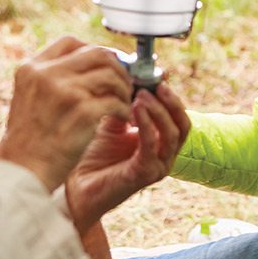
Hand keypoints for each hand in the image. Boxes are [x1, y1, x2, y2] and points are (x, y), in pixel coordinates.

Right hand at [0, 37, 132, 191]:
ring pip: (110, 75)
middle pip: (96, 54)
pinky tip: (122, 118)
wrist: (22, 172)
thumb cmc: (29, 141)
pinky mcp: (82, 112)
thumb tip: (91, 67)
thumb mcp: (29, 99)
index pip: (70, 43)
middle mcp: (47, 74)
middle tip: (126, 83)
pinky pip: (115, 101)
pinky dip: (124, 109)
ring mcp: (65, 91)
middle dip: (117, 67)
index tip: (107, 64)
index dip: (94, 50)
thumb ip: (51, 80)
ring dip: (124, 89)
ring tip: (125, 103)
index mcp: (31, 68)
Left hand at [64, 82, 190, 231]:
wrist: (74, 185)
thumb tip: (133, 73)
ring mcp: (157, 166)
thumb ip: (125, 102)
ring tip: (142, 94)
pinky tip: (135, 108)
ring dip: (159, 110)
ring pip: (172, 134)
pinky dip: (147, 124)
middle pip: (183, 124)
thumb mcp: (112, 121)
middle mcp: (163, 155)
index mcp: (159, 142)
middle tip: (156, 84)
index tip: (157, 76)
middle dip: (172, 101)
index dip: (170, 95)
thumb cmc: (92, 154)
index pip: (178, 116)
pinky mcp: (144, 174)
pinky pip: (152, 145)